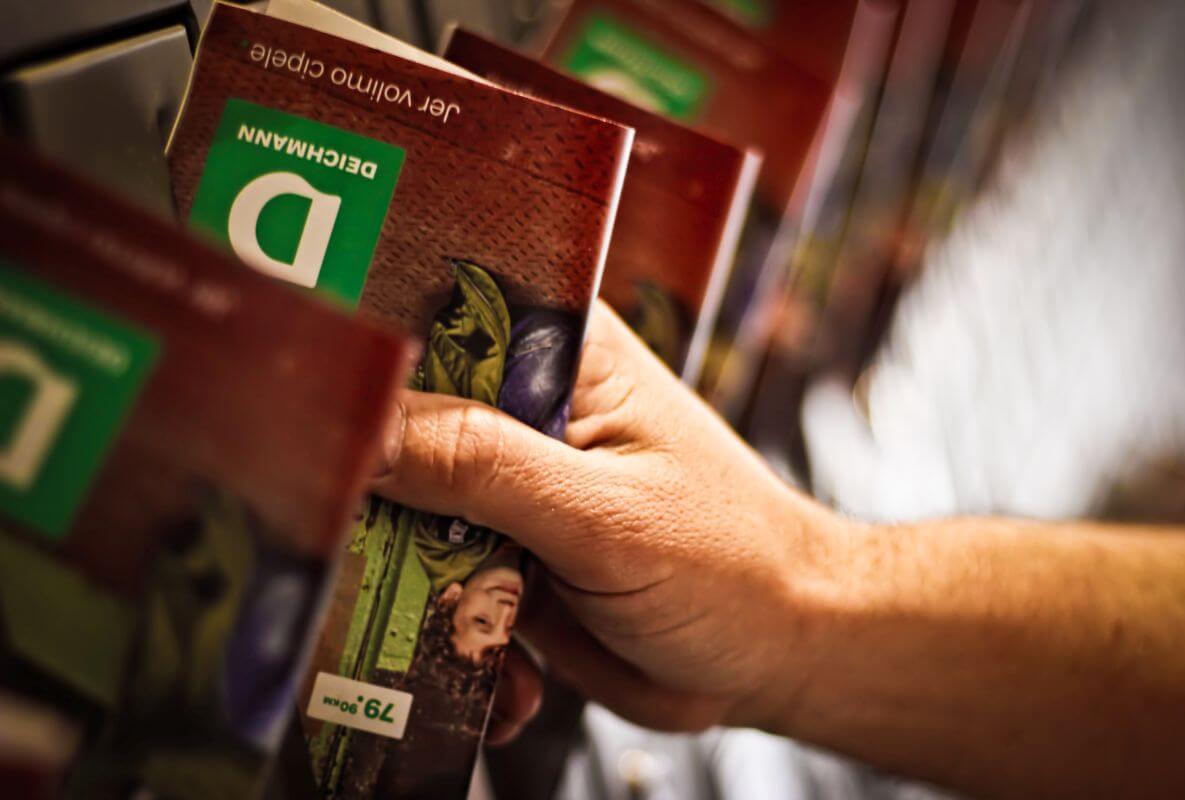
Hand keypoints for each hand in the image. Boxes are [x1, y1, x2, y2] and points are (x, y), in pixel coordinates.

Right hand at [371, 302, 838, 736]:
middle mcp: (529, 411)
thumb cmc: (735, 561)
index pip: (436, 322)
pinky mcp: (510, 556)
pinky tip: (506, 679)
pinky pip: (441, 586)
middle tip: (365, 562)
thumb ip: (484, 467)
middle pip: (400, 430)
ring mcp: (515, 489)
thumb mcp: (605, 516)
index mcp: (564, 355)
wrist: (779, 651)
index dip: (369, 364)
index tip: (316, 420)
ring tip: (470, 641)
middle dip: (378, 506)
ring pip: (409, 519)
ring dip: (417, 591)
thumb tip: (367, 430)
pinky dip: (457, 638)